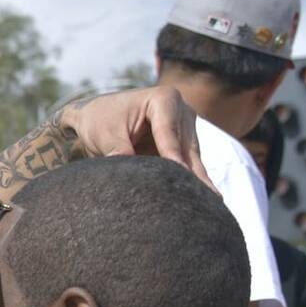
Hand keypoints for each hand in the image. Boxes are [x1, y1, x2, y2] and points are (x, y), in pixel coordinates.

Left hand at [60, 87, 213, 190]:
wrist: (98, 118)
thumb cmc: (100, 121)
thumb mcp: (104, 135)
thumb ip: (117, 149)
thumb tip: (125, 166)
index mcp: (164, 99)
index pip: (168, 130)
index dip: (173, 153)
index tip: (181, 173)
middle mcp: (182, 111)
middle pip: (187, 148)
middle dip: (193, 174)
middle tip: (205, 201)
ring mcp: (187, 129)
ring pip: (194, 160)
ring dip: (197, 183)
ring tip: (207, 207)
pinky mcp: (186, 146)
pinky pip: (191, 167)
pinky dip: (192, 184)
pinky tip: (203, 204)